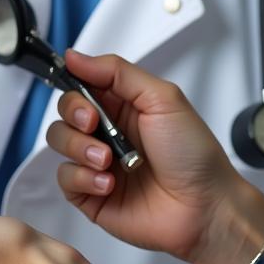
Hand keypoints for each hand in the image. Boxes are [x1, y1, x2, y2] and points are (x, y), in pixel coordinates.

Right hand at [49, 50, 263, 263]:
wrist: (205, 207)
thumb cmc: (193, 152)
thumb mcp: (161, 98)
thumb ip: (116, 72)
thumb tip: (74, 56)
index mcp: (122, 105)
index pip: (81, 86)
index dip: (75, 89)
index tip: (85, 98)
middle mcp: (106, 131)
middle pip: (64, 113)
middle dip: (74, 116)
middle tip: (94, 125)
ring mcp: (96, 163)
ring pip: (59, 143)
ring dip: (79, 148)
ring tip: (107, 161)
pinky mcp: (90, 195)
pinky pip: (64, 179)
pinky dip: (83, 178)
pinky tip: (109, 184)